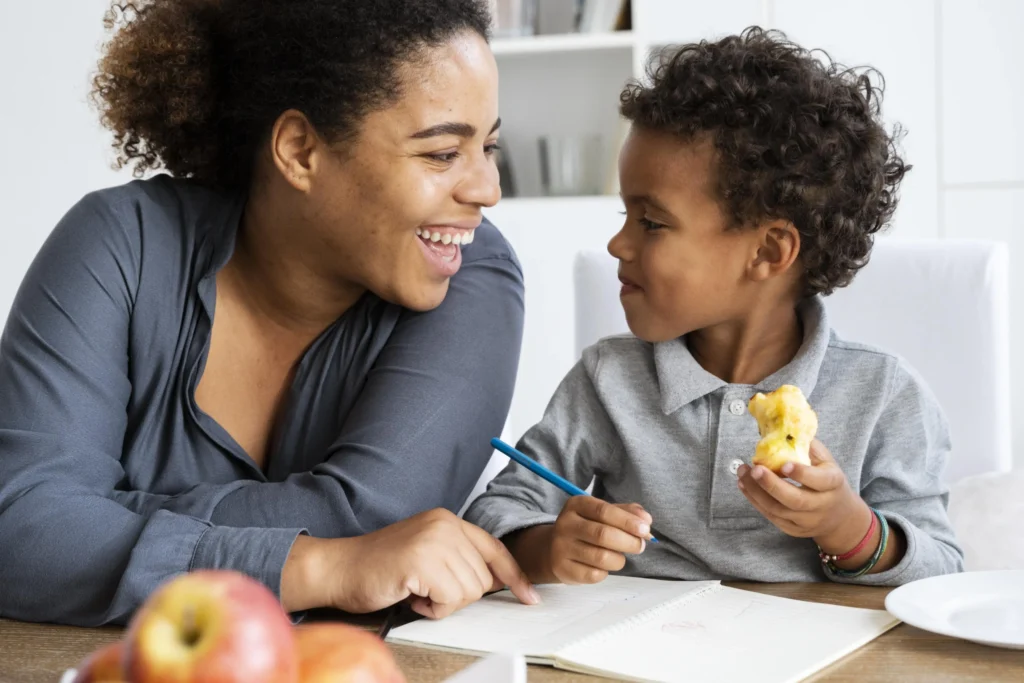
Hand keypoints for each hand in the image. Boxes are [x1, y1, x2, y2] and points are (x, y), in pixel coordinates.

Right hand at [295, 509, 539, 619]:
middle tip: (426, 590)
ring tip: (416, 590)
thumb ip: (458, 560)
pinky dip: (431, 608)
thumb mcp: (427, 554)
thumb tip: (496, 581)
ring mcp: (434, 541)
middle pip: (483, 578)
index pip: (494, 548)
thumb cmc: (379, 567)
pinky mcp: (422, 561)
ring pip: (469, 591)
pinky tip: (411, 595)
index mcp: (447, 520)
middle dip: (457, 595)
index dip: (514, 576)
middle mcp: (445, 524)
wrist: (338, 568)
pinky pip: (449, 600)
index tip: (529, 596)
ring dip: (442, 603)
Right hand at [547, 497, 652, 584]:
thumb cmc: (587, 528)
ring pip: (601, 557)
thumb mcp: (603, 514)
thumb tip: (646, 520)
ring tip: (619, 556)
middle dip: (629, 542)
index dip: (628, 521)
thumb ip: (626, 513)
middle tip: (640, 546)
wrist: (554, 549)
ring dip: (619, 559)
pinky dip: (606, 572)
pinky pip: (594, 575)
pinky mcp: (563, 569)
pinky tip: (603, 566)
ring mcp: (561, 547)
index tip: (645, 529)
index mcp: (576, 505)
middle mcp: (565, 524)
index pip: (604, 511)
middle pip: (603, 534)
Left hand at [737, 439, 870, 549]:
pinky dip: (755, 501)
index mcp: (833, 484)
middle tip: (754, 469)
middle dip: (771, 485)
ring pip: (778, 510)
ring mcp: (807, 521)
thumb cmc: (828, 481)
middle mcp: (821, 506)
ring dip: (756, 492)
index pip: (819, 480)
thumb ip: (806, 446)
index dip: (802, 473)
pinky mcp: (793, 530)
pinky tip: (744, 486)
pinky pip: (772, 517)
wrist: (839, 517)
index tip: (784, 464)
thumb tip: (780, 428)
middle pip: (795, 500)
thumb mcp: (826, 461)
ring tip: (742, 473)